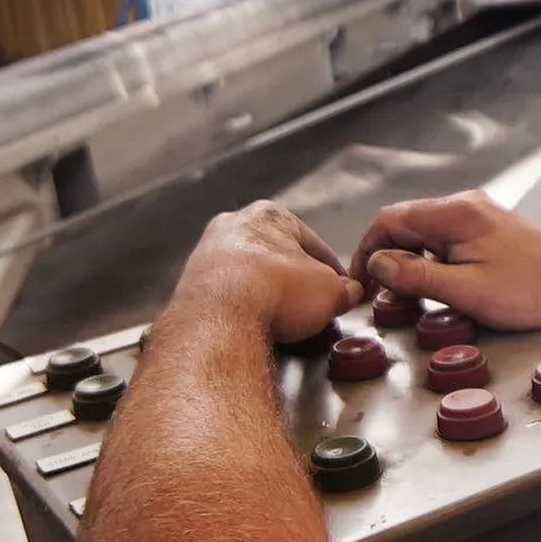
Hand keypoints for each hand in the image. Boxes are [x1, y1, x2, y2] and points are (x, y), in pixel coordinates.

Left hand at [175, 202, 363, 341]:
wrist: (221, 320)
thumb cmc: (276, 292)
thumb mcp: (330, 292)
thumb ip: (343, 290)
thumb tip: (350, 294)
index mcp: (269, 214)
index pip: (312, 244)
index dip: (332, 270)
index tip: (338, 288)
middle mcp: (232, 227)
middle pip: (275, 257)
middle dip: (293, 281)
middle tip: (309, 306)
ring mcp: (207, 257)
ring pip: (248, 277)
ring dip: (265, 295)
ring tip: (282, 321)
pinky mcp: (191, 288)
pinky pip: (226, 298)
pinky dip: (241, 310)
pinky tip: (254, 326)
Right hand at [348, 191, 540, 330]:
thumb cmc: (531, 291)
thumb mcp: (465, 291)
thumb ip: (416, 276)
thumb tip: (377, 265)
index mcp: (455, 214)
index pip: (389, 220)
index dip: (367, 251)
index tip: (362, 282)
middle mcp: (464, 205)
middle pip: (404, 222)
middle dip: (386, 257)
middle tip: (380, 294)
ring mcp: (478, 213)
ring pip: (424, 231)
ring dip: (408, 259)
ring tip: (407, 295)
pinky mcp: (489, 227)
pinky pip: (445, 237)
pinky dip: (430, 258)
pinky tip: (436, 284)